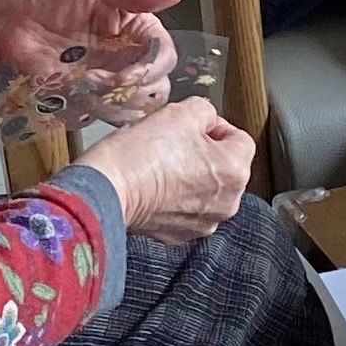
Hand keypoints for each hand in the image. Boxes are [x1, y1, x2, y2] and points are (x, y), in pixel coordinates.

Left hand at [0, 0, 178, 98]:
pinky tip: (74, 91)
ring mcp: (107, 83)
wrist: (7, 22)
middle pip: (157, 87)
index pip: (165, 55)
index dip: (153, 67)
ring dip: (114, 100)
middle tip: (108, 80)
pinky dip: (91, 109)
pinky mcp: (85, 100)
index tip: (131, 72)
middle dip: (136, 88)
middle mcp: (127, 60)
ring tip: (86, 82)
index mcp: (136, 32)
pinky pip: (101, 116)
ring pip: (134, 107)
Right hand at [81, 97, 252, 243]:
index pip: (240, 138)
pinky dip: (173, 196)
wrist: (105, 191)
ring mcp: (203, 222)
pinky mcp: (179, 234)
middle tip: (172, 143)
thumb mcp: (180, 112)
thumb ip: (205, 111)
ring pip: (204, 188)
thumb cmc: (140, 155)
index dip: (215, 126)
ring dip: (189, 174)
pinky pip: (184, 207)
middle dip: (202, 152)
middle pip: (224, 166)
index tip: (193, 125)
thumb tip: (206, 119)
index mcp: (235, 171)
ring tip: (160, 164)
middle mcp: (227, 203)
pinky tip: (153, 184)